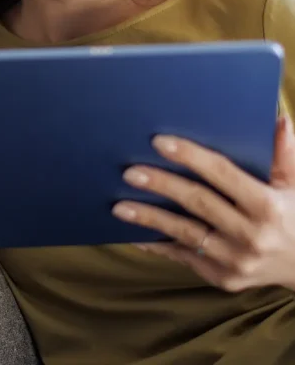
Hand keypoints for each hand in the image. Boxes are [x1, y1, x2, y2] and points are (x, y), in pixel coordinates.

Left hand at [112, 115, 294, 291]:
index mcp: (268, 205)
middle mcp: (251, 235)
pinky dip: (159, 245)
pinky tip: (135, 234)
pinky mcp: (224, 279)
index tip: (159, 142)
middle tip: (129, 172)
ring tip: (119, 207)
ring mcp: (236, 261)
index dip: (190, 156)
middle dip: (161, 185)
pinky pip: (185, 257)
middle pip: (197, 203)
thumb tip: (278, 119)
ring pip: (185, 234)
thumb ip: (285, 153)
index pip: (222, 174)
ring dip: (150, 219)